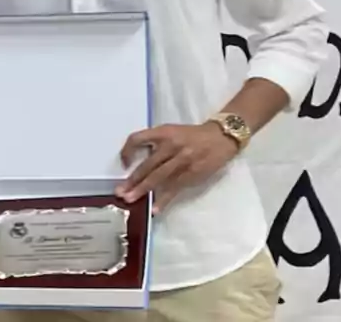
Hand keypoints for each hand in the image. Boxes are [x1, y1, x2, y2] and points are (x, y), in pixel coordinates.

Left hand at [115, 122, 238, 212]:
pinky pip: (173, 189)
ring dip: (143, 191)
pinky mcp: (190, 174)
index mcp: (164, 132)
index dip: (127, 151)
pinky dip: (163, 200)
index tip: (124, 163)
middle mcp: (171, 145)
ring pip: (158, 178)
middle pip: (147, 164)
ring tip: (130, 200)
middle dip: (132, 180)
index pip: (138, 139)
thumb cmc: (193, 135)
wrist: (220, 138)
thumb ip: (157, 143)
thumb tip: (139, 162)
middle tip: (120, 192)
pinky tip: (155, 209)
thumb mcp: (172, 131)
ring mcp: (181, 161)